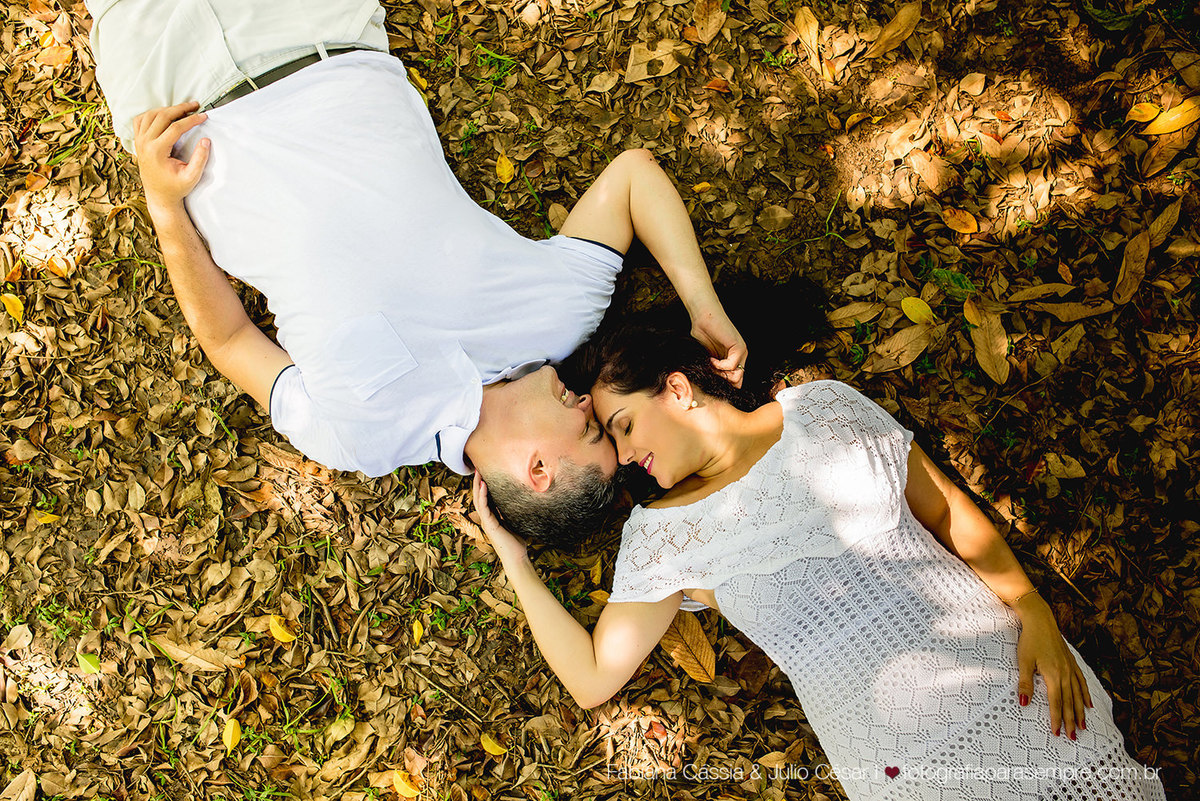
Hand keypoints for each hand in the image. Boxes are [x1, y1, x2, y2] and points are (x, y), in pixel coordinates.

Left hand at [132, 101, 210, 213]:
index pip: (175, 127)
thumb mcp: (191, 177)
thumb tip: (206, 140)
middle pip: (162, 116)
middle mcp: (145, 144)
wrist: (159, 196)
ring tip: (182, 109)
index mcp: (156, 151)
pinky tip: (164, 115)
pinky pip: (141, 120)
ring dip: (167, 109)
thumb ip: (200, 159)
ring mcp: (139, 142)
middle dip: (180, 108)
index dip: (191, 120)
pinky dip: (152, 114)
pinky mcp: (138, 142)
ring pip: (150, 115)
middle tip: (195, 105)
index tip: (203, 116)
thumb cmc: (175, 188)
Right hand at [472, 472, 528, 567]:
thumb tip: (524, 498)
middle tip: (478, 467)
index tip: (485, 472)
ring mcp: (486, 522)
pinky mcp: (489, 525)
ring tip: (478, 473)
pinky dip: (483, 496)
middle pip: (479, 496)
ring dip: (477, 486)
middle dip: (478, 482)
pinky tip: (484, 486)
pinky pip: (483, 508)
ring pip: (478, 500)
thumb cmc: (518, 542)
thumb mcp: (516, 522)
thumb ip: (515, 512)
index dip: (484, 485)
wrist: (517, 557)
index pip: (485, 498)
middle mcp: (487, 518)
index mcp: (492, 517)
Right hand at [689, 304, 747, 387]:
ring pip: (736, 377)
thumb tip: (711, 383)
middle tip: (709, 371)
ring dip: (720, 374)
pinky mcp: (739, 347)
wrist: (703, 316)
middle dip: (721, 381)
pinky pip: (731, 366)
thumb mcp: (707, 356)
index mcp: (733, 359)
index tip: (709, 378)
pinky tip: (711, 358)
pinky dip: (719, 366)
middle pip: (737, 382)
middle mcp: (740, 357)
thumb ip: (713, 368)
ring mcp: (741, 352)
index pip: (735, 381)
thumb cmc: (703, 332)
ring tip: (710, 364)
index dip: (722, 384)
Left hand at [1014, 594, 1092, 739]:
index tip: (1058, 733)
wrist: (1040, 620)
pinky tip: (1089, 704)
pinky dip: (1086, 694)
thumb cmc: (1030, 640)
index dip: (1057, 719)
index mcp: (1054, 676)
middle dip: (1072, 721)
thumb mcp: (1024, 662)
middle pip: (1070, 702)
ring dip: (1081, 711)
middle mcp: (1066, 674)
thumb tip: (1023, 703)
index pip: (1057, 703)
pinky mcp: (1072, 662)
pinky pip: (1082, 682)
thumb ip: (1025, 683)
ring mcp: (1071, 668)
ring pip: (1078, 695)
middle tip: (1073, 737)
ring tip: (1084, 726)